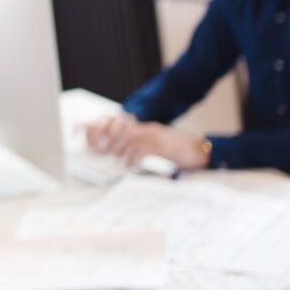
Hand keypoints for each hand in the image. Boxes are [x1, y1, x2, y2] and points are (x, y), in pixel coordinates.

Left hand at [89, 118, 208, 169]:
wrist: (200, 151)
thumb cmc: (177, 150)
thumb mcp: (156, 145)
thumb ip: (139, 145)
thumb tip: (121, 152)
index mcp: (146, 128)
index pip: (119, 124)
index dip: (103, 130)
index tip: (89, 137)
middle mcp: (148, 129)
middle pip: (120, 130)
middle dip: (108, 141)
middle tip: (103, 153)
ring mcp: (156, 136)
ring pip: (128, 139)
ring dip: (119, 151)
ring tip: (118, 160)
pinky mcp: (163, 146)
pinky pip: (142, 149)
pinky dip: (133, 158)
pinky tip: (131, 165)